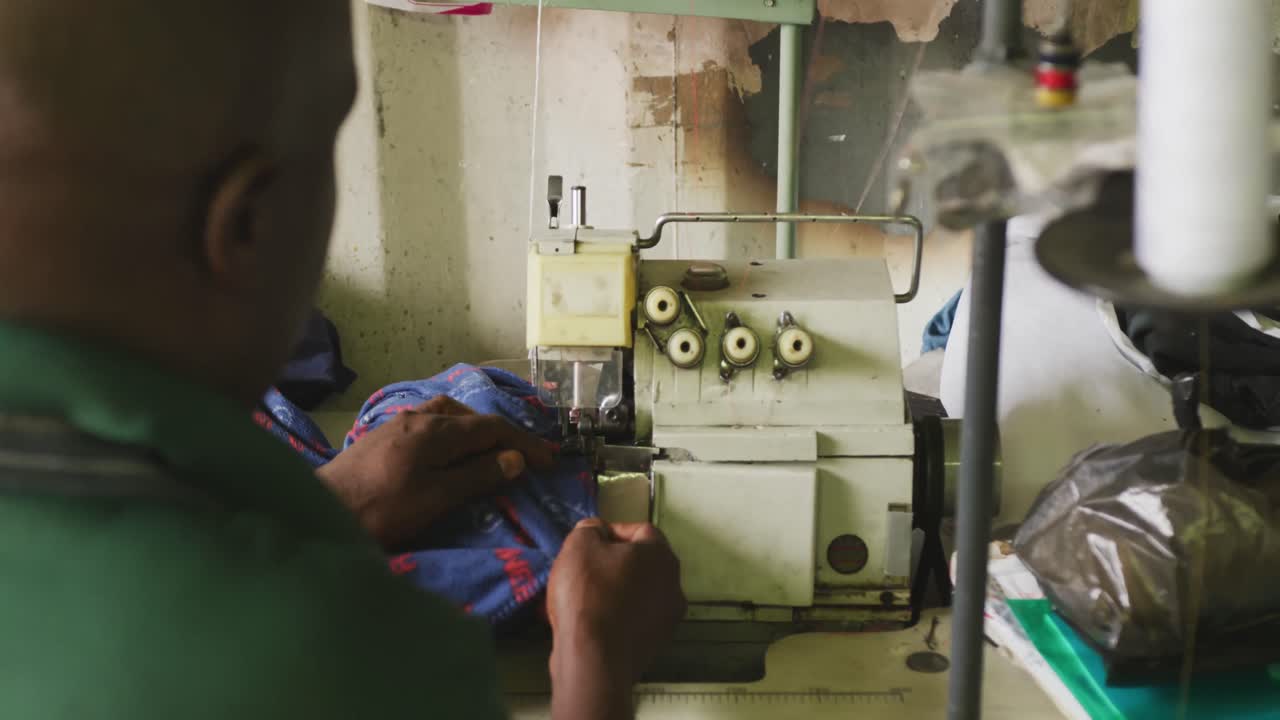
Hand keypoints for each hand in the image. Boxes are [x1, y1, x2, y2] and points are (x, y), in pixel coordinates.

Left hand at [315, 395, 553, 547]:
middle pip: (471, 417)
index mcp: (436, 431)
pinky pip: (428, 422)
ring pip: (447, 415)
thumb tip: (513, 458)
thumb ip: (476, 475)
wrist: (319, 510)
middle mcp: (418, 417)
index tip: (548, 460)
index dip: (523, 442)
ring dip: (475, 429)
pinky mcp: (381, 436)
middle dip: (503, 434)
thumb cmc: (381, 509)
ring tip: (490, 448)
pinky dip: (451, 431)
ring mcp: (397, 424)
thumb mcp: (436, 497)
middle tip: (524, 456)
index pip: (492, 428)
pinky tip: (447, 449)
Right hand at [547, 519, 685, 719]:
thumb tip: (596, 532)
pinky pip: (632, 620)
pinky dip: (613, 617)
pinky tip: (589, 622)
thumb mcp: (579, 545)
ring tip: (581, 598)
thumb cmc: (588, 594)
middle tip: (583, 569)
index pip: (640, 530)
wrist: (593, 658)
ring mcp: (667, 619)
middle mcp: (673, 585)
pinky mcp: (654, 645)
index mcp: (661, 555)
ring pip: (635, 594)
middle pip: (640, 564)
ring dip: (612, 591)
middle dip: (611, 564)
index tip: (590, 543)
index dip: (612, 532)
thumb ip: (590, 529)